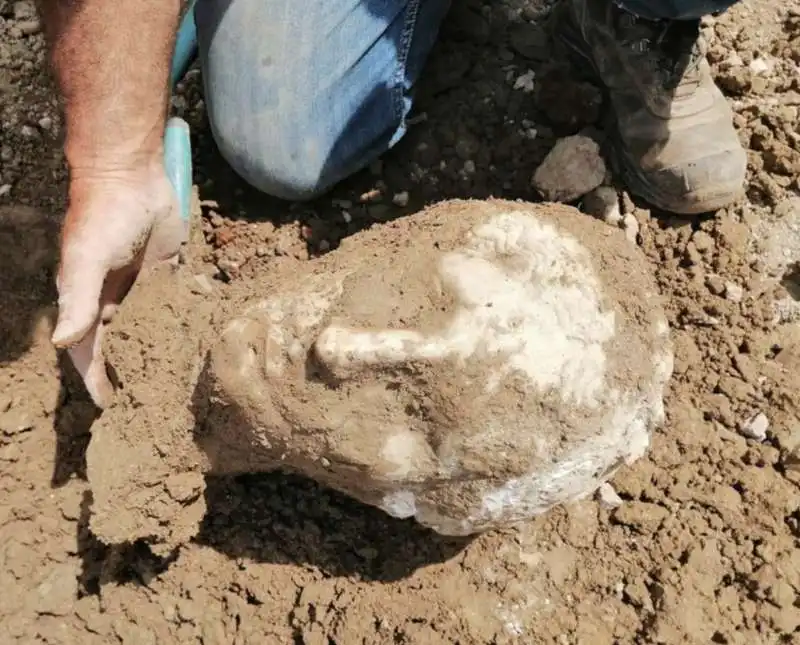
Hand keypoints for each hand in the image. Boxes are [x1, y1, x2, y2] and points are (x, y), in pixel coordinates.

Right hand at [52, 163, 184, 407]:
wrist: (132, 178)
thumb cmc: (101, 219)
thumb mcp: (86, 261)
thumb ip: (77, 302)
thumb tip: (63, 345)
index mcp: (88, 302)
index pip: (89, 352)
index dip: (95, 380)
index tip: (109, 409)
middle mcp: (113, 300)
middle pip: (120, 345)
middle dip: (128, 372)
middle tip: (148, 404)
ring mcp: (142, 289)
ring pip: (148, 330)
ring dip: (157, 353)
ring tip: (176, 384)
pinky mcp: (168, 275)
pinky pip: (174, 305)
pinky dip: (181, 324)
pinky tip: (197, 345)